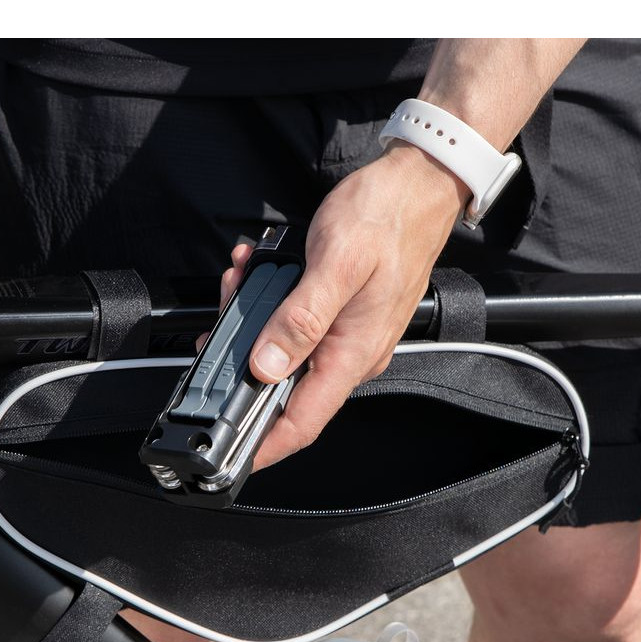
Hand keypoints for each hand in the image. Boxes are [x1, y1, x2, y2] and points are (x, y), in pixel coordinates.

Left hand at [220, 143, 467, 470]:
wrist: (420, 185)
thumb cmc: (388, 216)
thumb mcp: (336, 263)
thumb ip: (299, 319)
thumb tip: (267, 366)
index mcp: (353, 352)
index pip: (303, 421)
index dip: (264, 445)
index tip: (231, 457)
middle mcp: (351, 353)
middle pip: (284, 386)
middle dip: (242, 361)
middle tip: (220, 325)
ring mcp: (346, 335)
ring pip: (284, 351)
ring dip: (252, 323)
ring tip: (241, 282)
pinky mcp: (339, 315)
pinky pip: (295, 324)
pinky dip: (270, 303)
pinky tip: (258, 273)